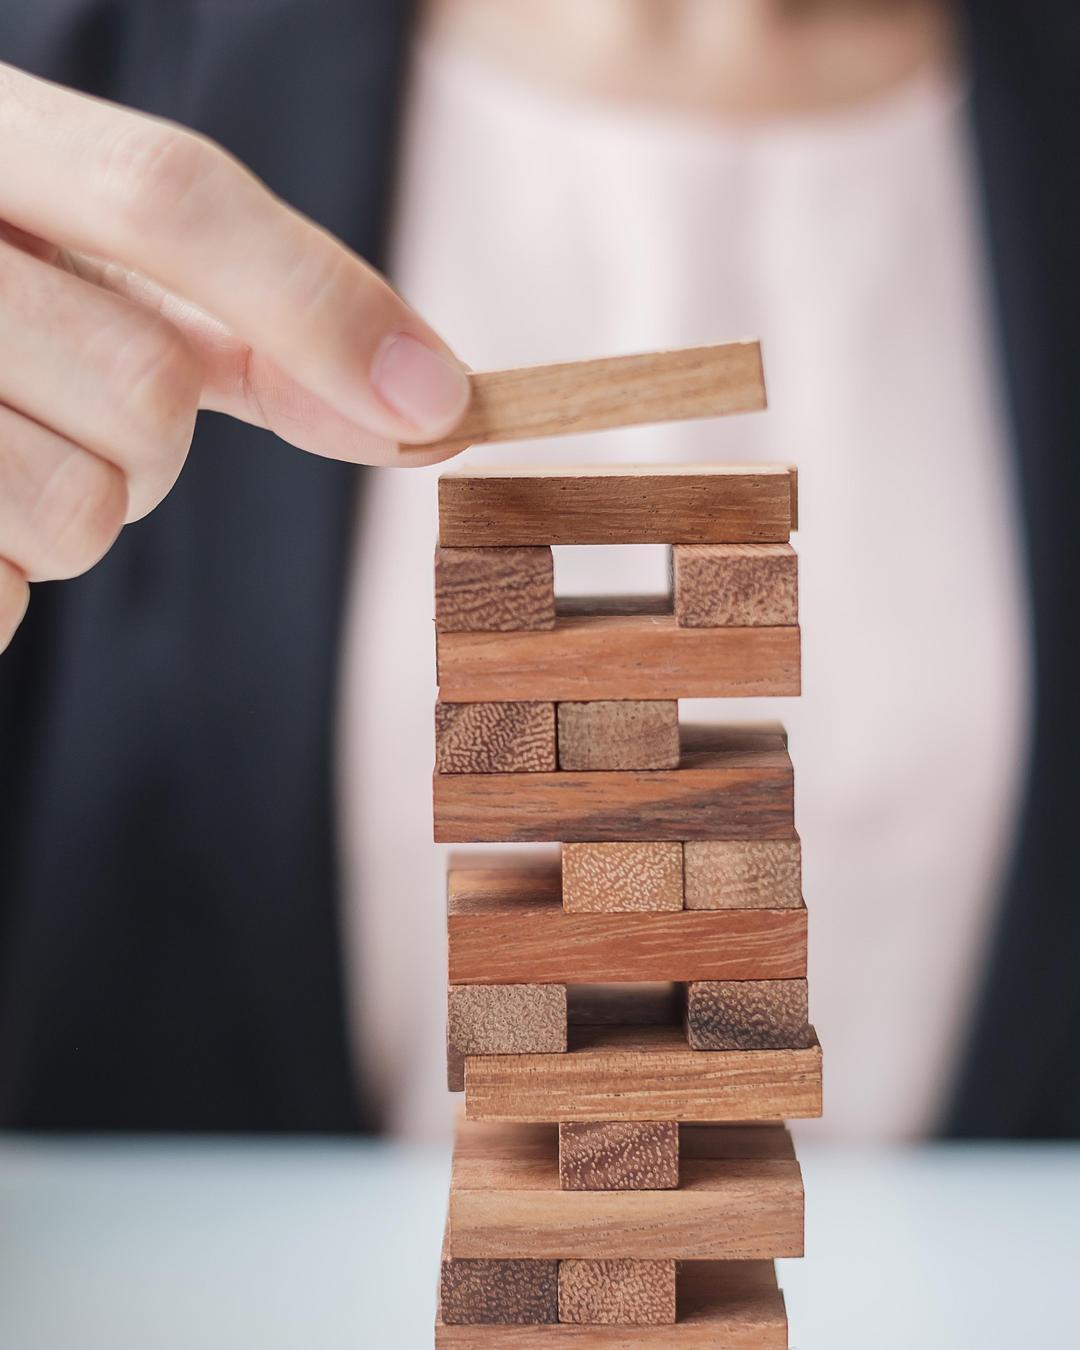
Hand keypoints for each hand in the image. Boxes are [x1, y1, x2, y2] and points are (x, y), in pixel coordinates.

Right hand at [0, 61, 470, 651]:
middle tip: (78, 411)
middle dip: (156, 443)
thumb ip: (253, 315)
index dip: (320, 309)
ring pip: (82, 510)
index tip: (439, 408)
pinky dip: (4, 584)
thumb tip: (426, 401)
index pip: (169, 194)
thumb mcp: (88, 255)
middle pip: (146, 390)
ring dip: (82, 515)